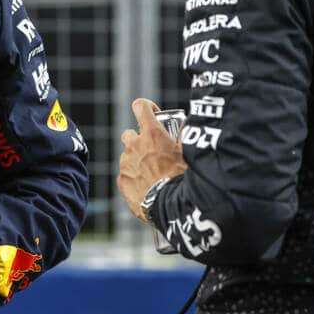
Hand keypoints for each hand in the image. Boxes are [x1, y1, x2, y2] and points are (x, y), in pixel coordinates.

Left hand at [117, 98, 186, 223]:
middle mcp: (135, 144)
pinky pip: (126, 174)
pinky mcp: (122, 180)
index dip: (146, 107)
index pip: (140, 106)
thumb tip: (191, 127)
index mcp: (152, 133)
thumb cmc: (182, 178)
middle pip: (129, 133)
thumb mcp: (188, 153)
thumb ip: (185, 137)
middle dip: (138, 139)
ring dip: (136, 160)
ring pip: (127, 156)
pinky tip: (146, 187)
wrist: (171, 206)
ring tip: (151, 174)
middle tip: (151, 151)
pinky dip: (134, 178)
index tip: (151, 112)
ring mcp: (126, 162)